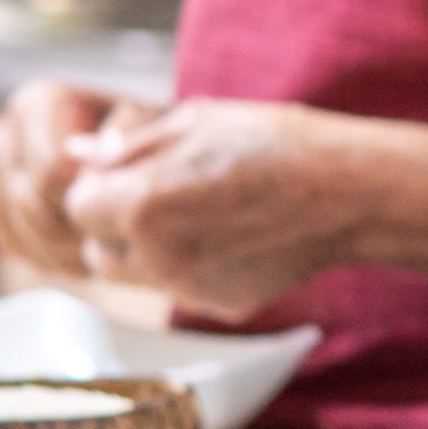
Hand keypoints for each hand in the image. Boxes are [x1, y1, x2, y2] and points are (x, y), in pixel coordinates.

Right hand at [0, 81, 128, 283]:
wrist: (128, 145)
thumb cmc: (141, 130)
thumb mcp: (147, 122)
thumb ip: (124, 138)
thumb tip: (96, 157)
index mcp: (35, 105)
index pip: (51, 174)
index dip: (90, 198)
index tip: (124, 203)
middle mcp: (2, 140)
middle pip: (33, 210)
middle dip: (81, 229)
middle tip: (123, 235)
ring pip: (26, 236)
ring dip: (73, 250)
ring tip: (113, 245)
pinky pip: (21, 249)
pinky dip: (58, 258)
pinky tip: (92, 249)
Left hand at [60, 98, 370, 323]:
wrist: (349, 192)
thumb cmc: (275, 144)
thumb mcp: (195, 121)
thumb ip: (128, 146)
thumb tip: (80, 155)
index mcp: (138, 204)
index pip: (77, 206)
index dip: (101, 187)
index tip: (132, 174)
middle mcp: (155, 257)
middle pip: (98, 252)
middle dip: (117, 226)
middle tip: (164, 196)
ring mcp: (188, 288)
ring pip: (137, 276)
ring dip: (151, 250)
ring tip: (204, 214)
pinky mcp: (219, 307)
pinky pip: (182, 289)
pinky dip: (194, 267)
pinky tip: (234, 237)